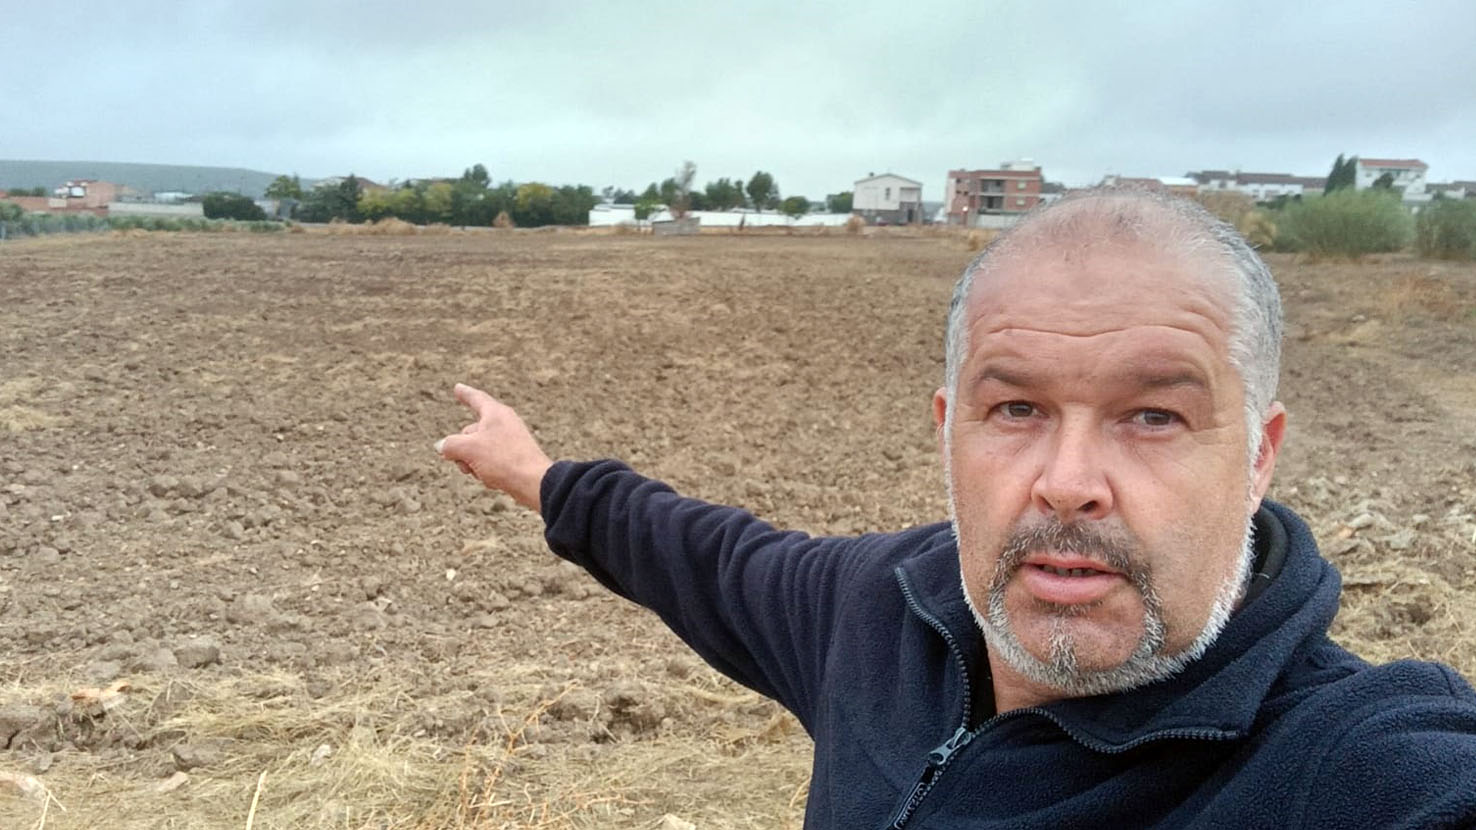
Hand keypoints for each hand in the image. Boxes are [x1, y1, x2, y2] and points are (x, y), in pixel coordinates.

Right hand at [435, 384, 552, 510]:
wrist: (533, 482)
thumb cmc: (503, 459)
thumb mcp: (468, 449)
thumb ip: (450, 445)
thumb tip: (443, 447)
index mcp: (496, 413)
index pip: (476, 398)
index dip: (464, 394)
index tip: (458, 387)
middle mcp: (504, 423)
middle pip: (470, 432)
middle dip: (462, 449)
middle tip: (466, 460)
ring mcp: (510, 441)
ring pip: (477, 449)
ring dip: (471, 463)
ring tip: (482, 471)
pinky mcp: (514, 458)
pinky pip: (489, 462)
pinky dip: (485, 470)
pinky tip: (493, 479)